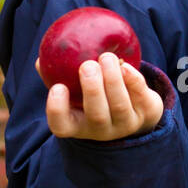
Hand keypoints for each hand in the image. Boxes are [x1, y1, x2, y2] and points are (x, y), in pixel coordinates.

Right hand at [35, 53, 164, 140]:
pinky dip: (133, 80)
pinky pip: (140, 96)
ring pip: (120, 106)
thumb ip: (58, 75)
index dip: (57, 110)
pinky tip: (126, 65)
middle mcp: (102, 130)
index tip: (57, 87)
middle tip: (87, 66)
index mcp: (78, 124)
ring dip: (113, 80)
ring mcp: (126, 124)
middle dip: (92, 90)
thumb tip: (41, 59)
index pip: (62, 126)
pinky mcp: (146, 113)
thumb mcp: (75, 89)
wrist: (134, 107)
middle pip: (96, 116)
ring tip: (106, 57)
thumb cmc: (95, 95)